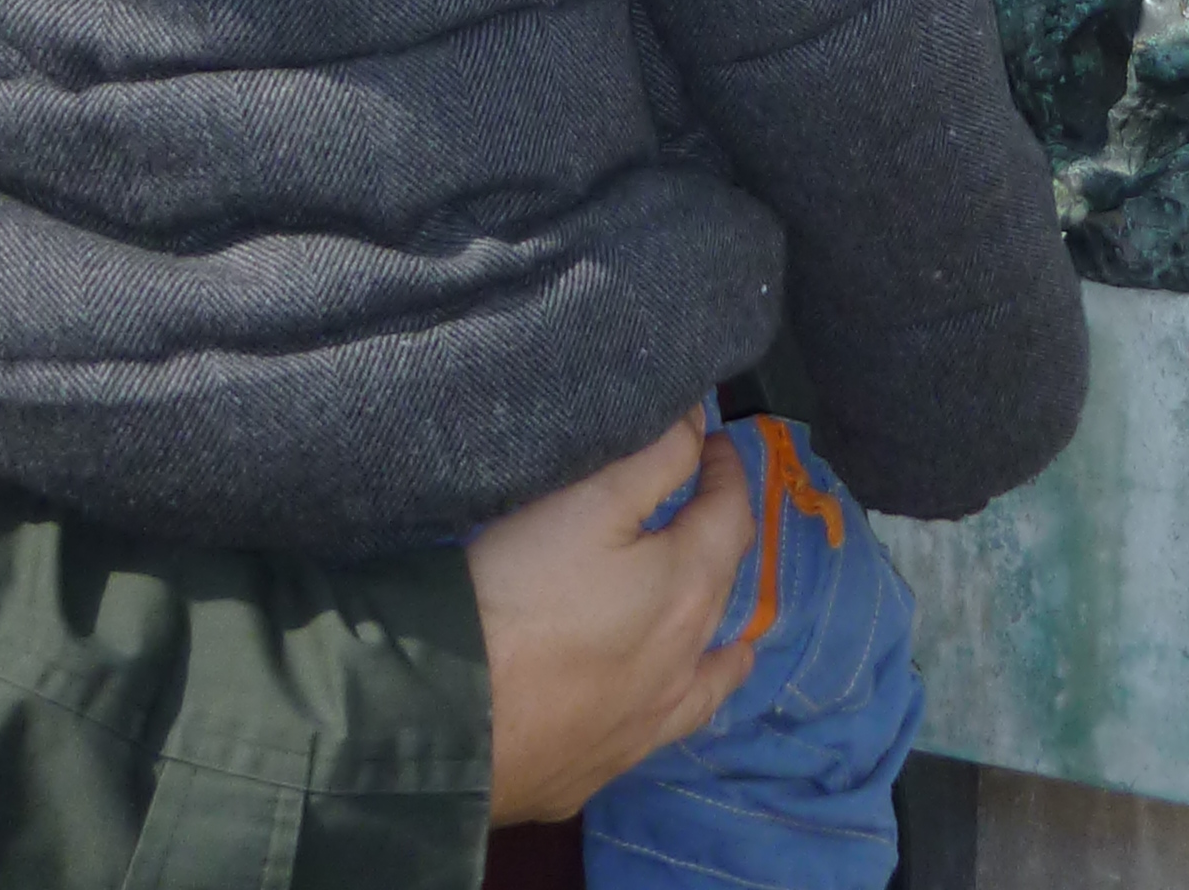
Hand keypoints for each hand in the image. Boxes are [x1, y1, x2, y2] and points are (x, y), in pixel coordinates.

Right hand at [470, 414, 755, 824]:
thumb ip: (657, 457)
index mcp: (689, 588)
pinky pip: (664, 729)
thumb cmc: (522, 591)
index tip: (715, 444)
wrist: (451, 717)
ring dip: (723, 644)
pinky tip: (673, 709)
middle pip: (722, 587)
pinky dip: (682, 706)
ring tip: (737, 639)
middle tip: (705, 510)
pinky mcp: (602, 763)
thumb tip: (702, 426)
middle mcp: (684, 660)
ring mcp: (647, 722)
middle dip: (720, 539)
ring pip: (709, 676)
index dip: (726, 469)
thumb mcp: (590, 501)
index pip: (730, 513)